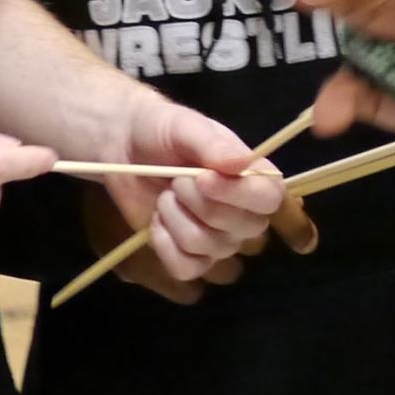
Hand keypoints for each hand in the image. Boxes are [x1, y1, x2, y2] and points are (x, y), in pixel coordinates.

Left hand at [91, 93, 290, 304]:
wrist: (124, 147)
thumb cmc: (161, 131)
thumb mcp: (184, 126)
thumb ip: (212, 144)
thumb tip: (241, 163)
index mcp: (252, 176)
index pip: (271, 198)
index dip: (239, 195)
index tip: (202, 178)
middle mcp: (244, 212)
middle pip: (243, 229)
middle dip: (199, 205)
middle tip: (175, 181)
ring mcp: (219, 239)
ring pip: (210, 249)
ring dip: (177, 220)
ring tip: (164, 197)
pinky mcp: (191, 257)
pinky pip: (187, 268)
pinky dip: (165, 245)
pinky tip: (156, 223)